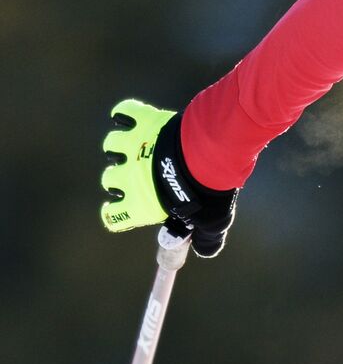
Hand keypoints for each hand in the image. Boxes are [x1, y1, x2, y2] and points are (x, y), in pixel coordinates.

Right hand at [101, 99, 237, 256]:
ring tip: (136, 146)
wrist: (212, 151)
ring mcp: (134, 146)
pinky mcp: (145, 122)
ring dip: (120, 146)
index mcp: (141, 203)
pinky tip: (130, 117)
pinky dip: (125, 114)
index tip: (125, 208)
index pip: (114, 216)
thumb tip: (206, 250)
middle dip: (118, 178)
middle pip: (109, 179)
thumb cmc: (209, 189)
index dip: (117, 214)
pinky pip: (124, 113)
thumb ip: (206, 238)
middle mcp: (129, 176)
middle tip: (138, 175)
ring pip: (112, 146)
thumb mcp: (212, 221)